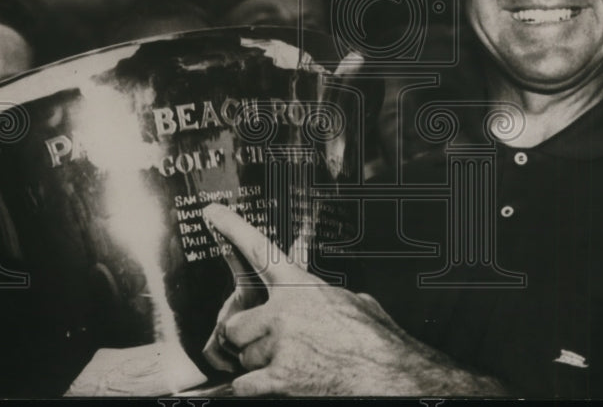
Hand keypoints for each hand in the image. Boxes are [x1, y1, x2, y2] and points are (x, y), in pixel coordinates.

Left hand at [200, 203, 505, 396]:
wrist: (389, 373)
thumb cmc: (375, 341)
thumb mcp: (354, 302)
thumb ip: (326, 297)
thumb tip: (323, 300)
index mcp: (302, 287)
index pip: (260, 251)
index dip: (233, 229)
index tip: (212, 214)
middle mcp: (284, 312)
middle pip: (236, 326)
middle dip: (246, 339)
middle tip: (266, 345)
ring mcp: (279, 345)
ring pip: (242, 358)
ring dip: (258, 366)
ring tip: (290, 365)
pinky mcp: (280, 378)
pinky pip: (244, 385)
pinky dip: (250, 389)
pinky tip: (267, 385)